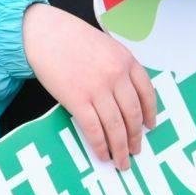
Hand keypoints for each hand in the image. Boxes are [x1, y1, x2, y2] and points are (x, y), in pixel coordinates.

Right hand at [22, 4, 155, 168]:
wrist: (44, 34)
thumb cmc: (72, 38)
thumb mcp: (106, 46)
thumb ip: (119, 67)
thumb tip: (126, 97)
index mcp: (127, 61)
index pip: (147, 93)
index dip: (150, 113)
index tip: (150, 126)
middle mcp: (116, 76)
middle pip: (132, 114)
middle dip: (136, 137)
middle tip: (136, 150)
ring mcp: (98, 89)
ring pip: (116, 127)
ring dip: (121, 148)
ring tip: (122, 161)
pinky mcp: (78, 100)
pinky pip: (94, 129)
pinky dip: (100, 146)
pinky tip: (102, 155)